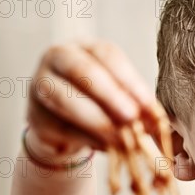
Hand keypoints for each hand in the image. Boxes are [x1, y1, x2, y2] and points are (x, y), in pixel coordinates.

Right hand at [26, 40, 155, 162]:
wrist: (65, 124)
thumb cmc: (101, 103)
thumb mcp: (122, 97)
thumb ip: (138, 104)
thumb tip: (159, 122)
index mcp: (87, 47)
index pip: (107, 55)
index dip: (129, 79)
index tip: (148, 104)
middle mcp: (59, 58)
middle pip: (81, 70)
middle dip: (109, 95)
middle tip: (131, 116)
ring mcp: (41, 84)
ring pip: (64, 99)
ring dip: (96, 120)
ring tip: (121, 138)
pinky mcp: (36, 116)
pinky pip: (60, 127)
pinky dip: (86, 139)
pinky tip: (107, 148)